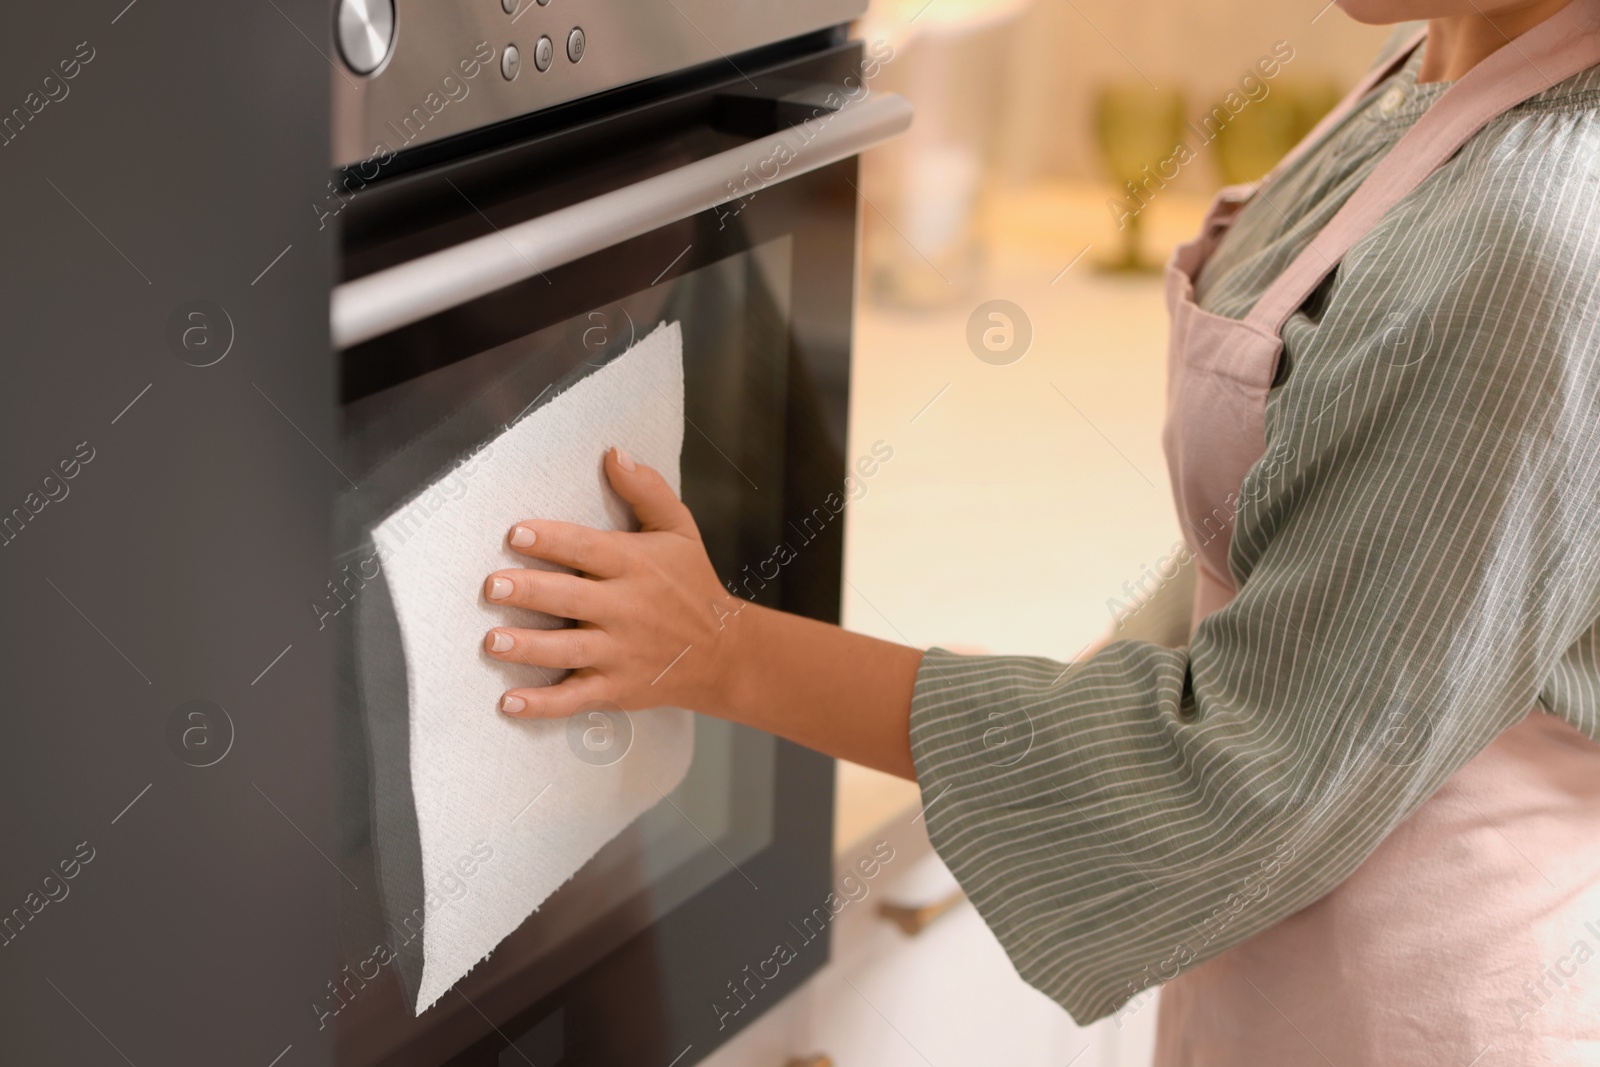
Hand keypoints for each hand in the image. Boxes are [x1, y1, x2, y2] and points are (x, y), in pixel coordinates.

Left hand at [481, 446, 743, 717]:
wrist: (725, 653)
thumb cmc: (693, 586)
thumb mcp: (680, 530)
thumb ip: (647, 491)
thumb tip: (614, 453)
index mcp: (636, 566)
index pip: (587, 549)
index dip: (551, 540)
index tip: (516, 533)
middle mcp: (626, 609)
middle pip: (570, 599)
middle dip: (530, 592)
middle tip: (492, 587)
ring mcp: (621, 653)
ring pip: (568, 651)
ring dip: (529, 648)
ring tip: (493, 641)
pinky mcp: (617, 688)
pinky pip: (576, 699)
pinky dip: (543, 705)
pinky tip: (511, 703)